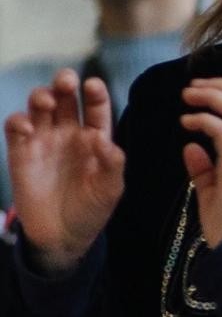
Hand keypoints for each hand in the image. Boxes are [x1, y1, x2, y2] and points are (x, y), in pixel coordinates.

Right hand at [2, 69, 123, 273]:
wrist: (62, 236)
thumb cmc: (92, 209)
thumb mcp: (110, 189)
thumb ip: (112, 164)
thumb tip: (103, 140)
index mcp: (95, 137)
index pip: (95, 108)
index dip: (95, 94)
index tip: (93, 85)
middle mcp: (69, 133)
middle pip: (65, 99)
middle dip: (64, 84)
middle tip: (66, 80)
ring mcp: (43, 140)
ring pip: (39, 107)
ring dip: (40, 97)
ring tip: (47, 102)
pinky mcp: (21, 152)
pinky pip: (16, 128)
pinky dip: (19, 121)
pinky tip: (27, 126)